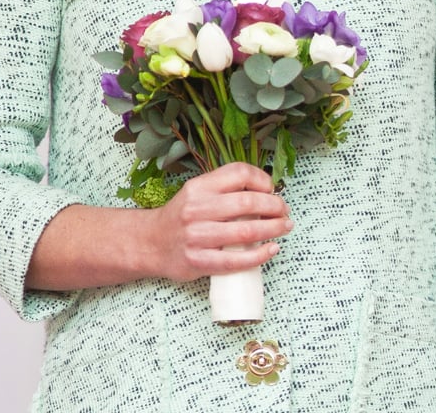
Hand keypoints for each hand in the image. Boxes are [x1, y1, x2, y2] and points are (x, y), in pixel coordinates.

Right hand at [146, 163, 292, 281]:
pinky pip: (236, 260)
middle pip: (247, 202)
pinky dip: (259, 255)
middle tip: (284, 211)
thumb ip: (225, 188)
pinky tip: (271, 250)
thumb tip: (265, 190)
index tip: (272, 189)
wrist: (151, 243)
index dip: (262, 179)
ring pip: (245, 232)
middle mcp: (196, 208)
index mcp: (199, 186)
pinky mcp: (198, 262)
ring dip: (273, 229)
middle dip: (274, 206)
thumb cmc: (182, 217)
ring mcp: (196, 236)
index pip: (239, 173)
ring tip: (284, 227)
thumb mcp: (197, 192)